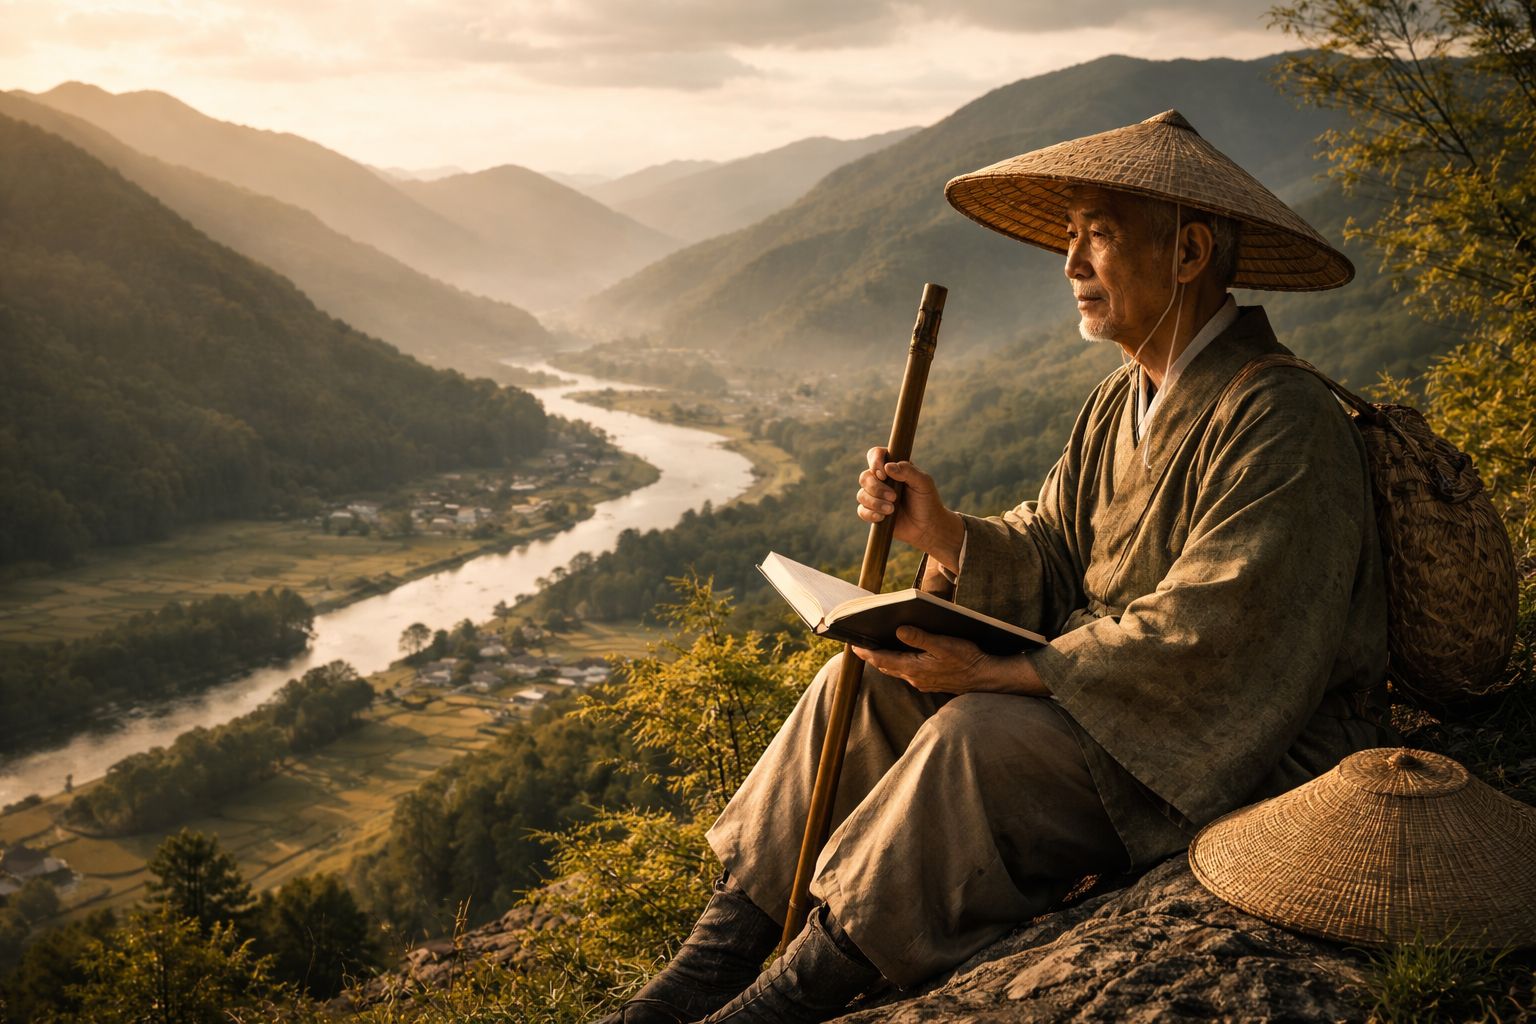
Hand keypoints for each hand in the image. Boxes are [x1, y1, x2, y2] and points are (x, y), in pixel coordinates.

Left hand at [853, 626, 1050, 696]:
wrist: (985, 677)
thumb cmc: (967, 659)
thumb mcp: (944, 645)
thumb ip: (920, 638)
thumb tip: (898, 631)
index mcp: (914, 668)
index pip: (882, 660)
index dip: (866, 652)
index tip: (853, 644)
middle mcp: (914, 678)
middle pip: (885, 666)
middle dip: (871, 656)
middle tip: (859, 644)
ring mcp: (922, 682)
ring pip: (896, 670)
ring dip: (884, 660)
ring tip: (874, 648)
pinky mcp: (930, 682)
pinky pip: (907, 673)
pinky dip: (898, 664)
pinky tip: (900, 655)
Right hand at [857, 448, 964, 570]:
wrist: (928, 527)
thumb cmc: (928, 501)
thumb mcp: (924, 483)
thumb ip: (908, 471)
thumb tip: (888, 467)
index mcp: (894, 467)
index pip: (876, 455)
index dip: (875, 462)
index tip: (883, 474)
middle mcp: (882, 480)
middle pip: (865, 477)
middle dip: (876, 488)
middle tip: (893, 497)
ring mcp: (876, 496)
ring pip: (861, 495)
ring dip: (875, 503)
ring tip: (891, 510)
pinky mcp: (873, 512)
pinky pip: (861, 510)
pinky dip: (870, 514)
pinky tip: (883, 518)